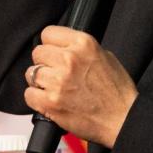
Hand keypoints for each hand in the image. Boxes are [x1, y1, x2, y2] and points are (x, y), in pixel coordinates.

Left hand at [25, 26, 138, 147]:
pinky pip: (29, 94)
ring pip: (31, 73)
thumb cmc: (117, 92)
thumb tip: (62, 47)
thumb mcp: (105, 57)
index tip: (54, 52)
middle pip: (38, 52)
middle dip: (45, 63)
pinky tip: (50, 101)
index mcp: (83, 43)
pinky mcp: (51, 102)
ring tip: (55, 89)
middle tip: (56, 73)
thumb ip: (80, 49)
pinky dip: (37, 99)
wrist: (123, 120)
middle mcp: (69, 59)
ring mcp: (58, 81)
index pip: (48, 33)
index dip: (51, 44)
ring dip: (40, 81)